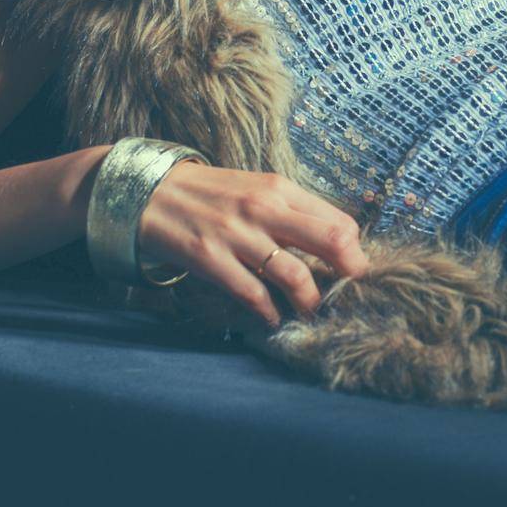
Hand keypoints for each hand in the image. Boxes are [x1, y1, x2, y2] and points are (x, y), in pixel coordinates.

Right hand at [135, 160, 370, 328]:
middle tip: (347, 293)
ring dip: (310, 302)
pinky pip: (253, 294)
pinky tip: (272, 317)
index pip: (339, 222)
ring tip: (310, 311)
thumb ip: (293, 212)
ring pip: (295, 276)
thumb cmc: (213, 194)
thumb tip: (337, 243)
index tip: (352, 270)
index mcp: (280, 189)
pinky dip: (269, 312)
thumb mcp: (257, 189)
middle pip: (331, 241)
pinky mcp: (211, 258)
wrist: (152, 192)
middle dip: (348, 274)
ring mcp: (237, 235)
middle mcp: (264, 208)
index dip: (355, 251)